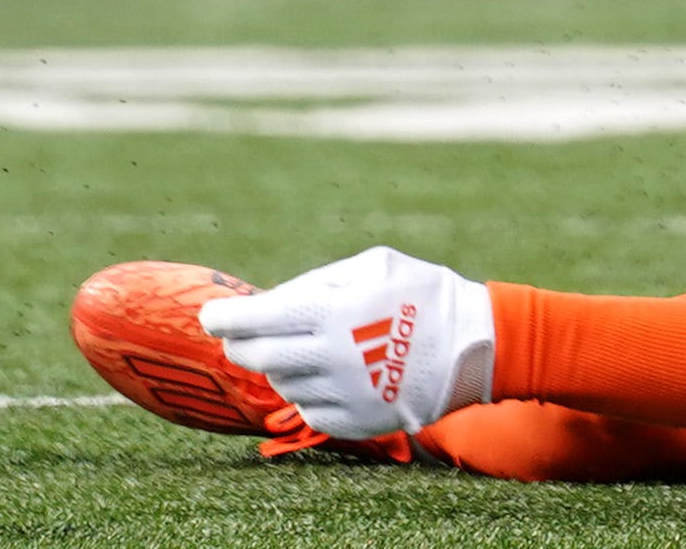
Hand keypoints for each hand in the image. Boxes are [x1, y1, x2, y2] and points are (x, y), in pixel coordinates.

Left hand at [198, 246, 494, 438]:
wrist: (475, 346)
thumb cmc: (422, 292)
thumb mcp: (373, 265)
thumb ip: (317, 282)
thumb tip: (271, 302)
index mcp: (329, 311)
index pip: (253, 320)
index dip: (223, 319)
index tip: (210, 318)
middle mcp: (327, 357)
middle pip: (256, 357)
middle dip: (243, 343)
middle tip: (245, 335)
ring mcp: (340, 393)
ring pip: (281, 384)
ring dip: (282, 365)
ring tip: (309, 348)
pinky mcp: (353, 421)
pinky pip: (309, 409)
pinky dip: (309, 391)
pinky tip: (331, 374)